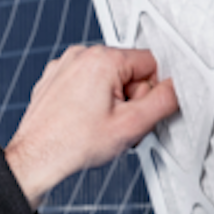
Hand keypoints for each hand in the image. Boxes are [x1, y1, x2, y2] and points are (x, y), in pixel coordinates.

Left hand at [5, 45, 178, 208]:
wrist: (36, 158)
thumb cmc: (73, 144)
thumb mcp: (133, 124)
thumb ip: (164, 100)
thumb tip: (177, 88)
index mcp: (103, 59)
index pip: (151, 63)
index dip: (151, 92)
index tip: (138, 111)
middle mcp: (81, 55)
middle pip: (129, 70)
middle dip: (131, 97)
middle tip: (118, 122)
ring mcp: (65, 66)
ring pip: (109, 77)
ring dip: (112, 100)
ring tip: (100, 124)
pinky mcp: (55, 78)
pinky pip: (87, 83)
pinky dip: (91, 101)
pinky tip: (85, 121)